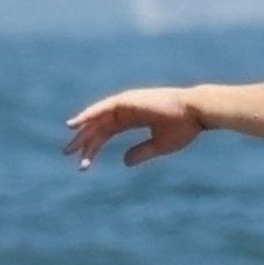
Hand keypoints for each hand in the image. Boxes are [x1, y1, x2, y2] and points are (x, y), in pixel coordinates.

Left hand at [63, 87, 203, 168]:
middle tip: (67, 154)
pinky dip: (87, 115)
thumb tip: (123, 162)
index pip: (108, 132)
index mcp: (134, 118)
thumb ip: (141, 153)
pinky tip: (75, 124)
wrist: (196, 113)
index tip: (84, 164)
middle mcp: (127, 109)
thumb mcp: (160, 145)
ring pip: (97, 118)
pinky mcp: (127, 100)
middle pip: (98, 126)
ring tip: (68, 146)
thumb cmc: (184, 127)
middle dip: (83, 141)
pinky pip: (102, 108)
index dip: (95, 147)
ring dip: (82, 130)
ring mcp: (126, 103)